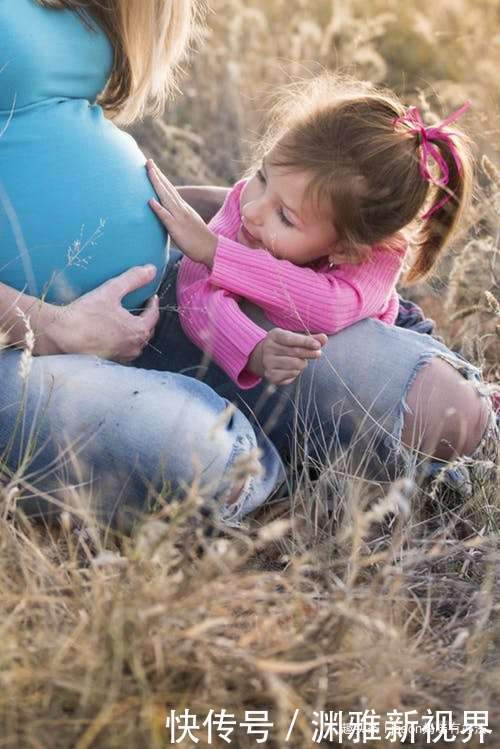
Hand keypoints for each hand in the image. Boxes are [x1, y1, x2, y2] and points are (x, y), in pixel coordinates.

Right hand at [37, 265, 159, 362]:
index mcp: (138, 331)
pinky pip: (121, 351)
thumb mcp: (111, 291)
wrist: (60, 335)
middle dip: (146, 319)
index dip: (153, 304)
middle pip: (146, 331)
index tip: (151, 297)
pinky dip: (121, 342)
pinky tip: (112, 336)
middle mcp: (133, 348)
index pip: (153, 316)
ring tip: (127, 322)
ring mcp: (121, 357)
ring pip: (134, 344)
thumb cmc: (85, 315)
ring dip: (134, 333)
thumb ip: (132, 279)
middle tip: (142, 309)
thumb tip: (151, 269)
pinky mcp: (108, 362)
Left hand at [147, 159, 217, 266]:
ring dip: (157, 184)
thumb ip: (177, 216)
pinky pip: (166, 217)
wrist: (211, 248)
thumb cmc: (198, 239)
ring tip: (149, 172)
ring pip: (166, 198)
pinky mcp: (177, 229)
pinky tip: (150, 200)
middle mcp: (181, 209)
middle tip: (148, 161)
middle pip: (167, 189)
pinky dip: (158, 208)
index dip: (161, 178)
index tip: (152, 166)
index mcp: (182, 208)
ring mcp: (179, 217)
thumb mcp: (187, 223)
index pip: (170, 190)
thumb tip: (168, 213)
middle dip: (157, 174)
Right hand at [248, 328, 327, 385]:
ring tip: (300, 361)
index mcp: (274, 335)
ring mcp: (268, 362)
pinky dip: (296, 372)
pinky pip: (292, 374)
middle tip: (318, 353)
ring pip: (295, 364)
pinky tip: (293, 368)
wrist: (266, 358)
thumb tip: (324, 338)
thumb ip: (310, 339)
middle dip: (309, 353)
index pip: (291, 339)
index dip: (306, 342)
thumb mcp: (295, 339)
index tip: (318, 345)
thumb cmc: (285, 346)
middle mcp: (268, 348)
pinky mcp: (271, 375)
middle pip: (295, 352)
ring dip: (302, 363)